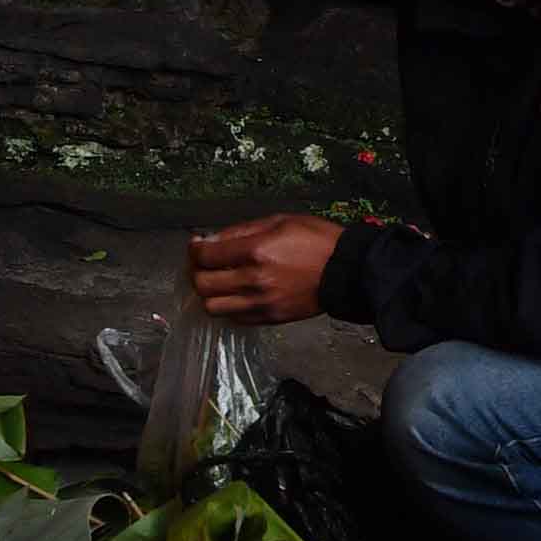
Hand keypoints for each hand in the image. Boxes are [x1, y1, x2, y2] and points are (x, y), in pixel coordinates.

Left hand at [188, 214, 340, 325]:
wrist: (346, 270)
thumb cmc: (316, 240)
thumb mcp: (279, 221)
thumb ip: (241, 231)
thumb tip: (210, 239)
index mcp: (255, 251)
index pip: (205, 256)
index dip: (194, 250)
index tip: (197, 246)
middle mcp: (254, 280)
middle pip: (203, 284)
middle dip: (197, 272)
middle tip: (204, 264)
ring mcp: (261, 303)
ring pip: (213, 307)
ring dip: (209, 294)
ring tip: (218, 282)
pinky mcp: (269, 318)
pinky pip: (234, 318)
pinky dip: (228, 307)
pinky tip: (236, 294)